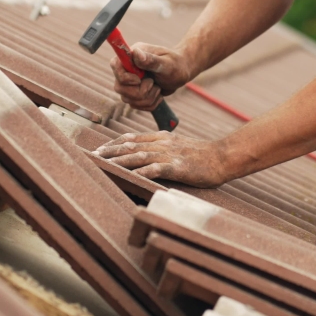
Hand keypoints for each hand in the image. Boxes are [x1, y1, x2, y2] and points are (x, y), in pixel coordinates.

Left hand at [94, 131, 229, 187]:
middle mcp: (162, 143)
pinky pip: (155, 169)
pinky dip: (141, 172)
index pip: (132, 138)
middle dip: (110, 151)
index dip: (114, 143)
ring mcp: (169, 155)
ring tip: (103, 165)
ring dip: (119, 161)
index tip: (100, 149)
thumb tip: (147, 154)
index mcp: (162, 138)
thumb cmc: (203, 155)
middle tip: (93, 156)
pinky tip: (129, 177)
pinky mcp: (177, 167)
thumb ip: (163, 148)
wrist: (223, 157)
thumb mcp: (179, 147)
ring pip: (138, 156)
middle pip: (130, 145)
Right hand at [111, 43, 190, 110]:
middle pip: (119, 87)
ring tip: (158, 88)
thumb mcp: (166, 63)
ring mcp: (130, 82)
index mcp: (132, 55)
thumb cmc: (176, 64)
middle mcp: (128, 68)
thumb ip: (151, 60)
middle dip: (139, 92)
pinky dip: (150, 104)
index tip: (139, 79)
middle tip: (153, 84)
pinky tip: (158, 95)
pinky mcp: (135, 93)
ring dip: (147, 98)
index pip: (115, 65)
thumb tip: (137, 53)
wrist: (182, 73)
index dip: (124, 77)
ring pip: (128, 99)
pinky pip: (136, 106)